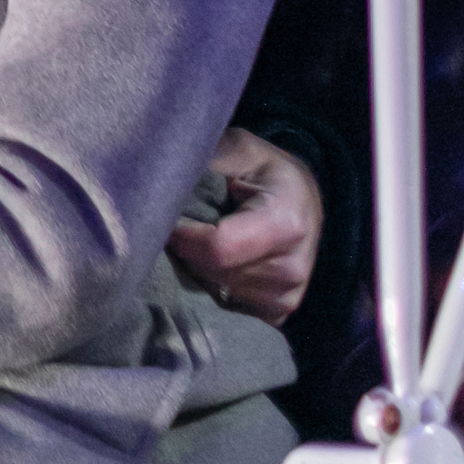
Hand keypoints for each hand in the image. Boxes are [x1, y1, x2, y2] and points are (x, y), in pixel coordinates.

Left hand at [166, 127, 322, 325]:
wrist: (302, 197)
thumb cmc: (264, 169)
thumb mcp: (237, 149)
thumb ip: (204, 163)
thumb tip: (160, 181)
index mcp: (285, 224)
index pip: (216, 249)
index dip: (181, 235)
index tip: (165, 218)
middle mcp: (291, 269)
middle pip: (211, 273)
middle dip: (186, 251)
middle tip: (184, 225)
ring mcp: (287, 297)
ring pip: (214, 293)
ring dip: (198, 269)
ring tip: (203, 241)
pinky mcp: (278, 314)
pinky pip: (226, 308)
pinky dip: (213, 287)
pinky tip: (218, 263)